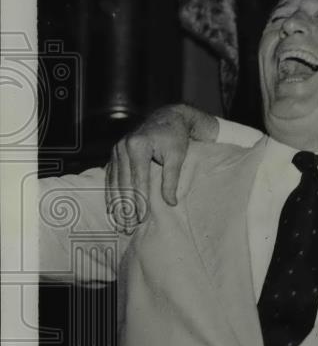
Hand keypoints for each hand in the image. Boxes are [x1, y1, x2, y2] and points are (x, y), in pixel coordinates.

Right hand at [105, 104, 217, 230]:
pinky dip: (112, 194)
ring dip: (116, 204)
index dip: (138, 201)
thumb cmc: (175, 137)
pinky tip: (113, 209)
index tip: (141, 219)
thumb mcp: (177, 156)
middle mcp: (122, 148)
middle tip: (128, 227)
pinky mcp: (114, 154)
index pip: (137, 180)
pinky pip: (111, 177)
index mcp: (137, 146)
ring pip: (114, 182)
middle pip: (123, 184)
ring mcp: (116, 150)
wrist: (168, 118)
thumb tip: (170, 203)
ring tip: (120, 223)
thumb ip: (172, 179)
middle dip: (125, 207)